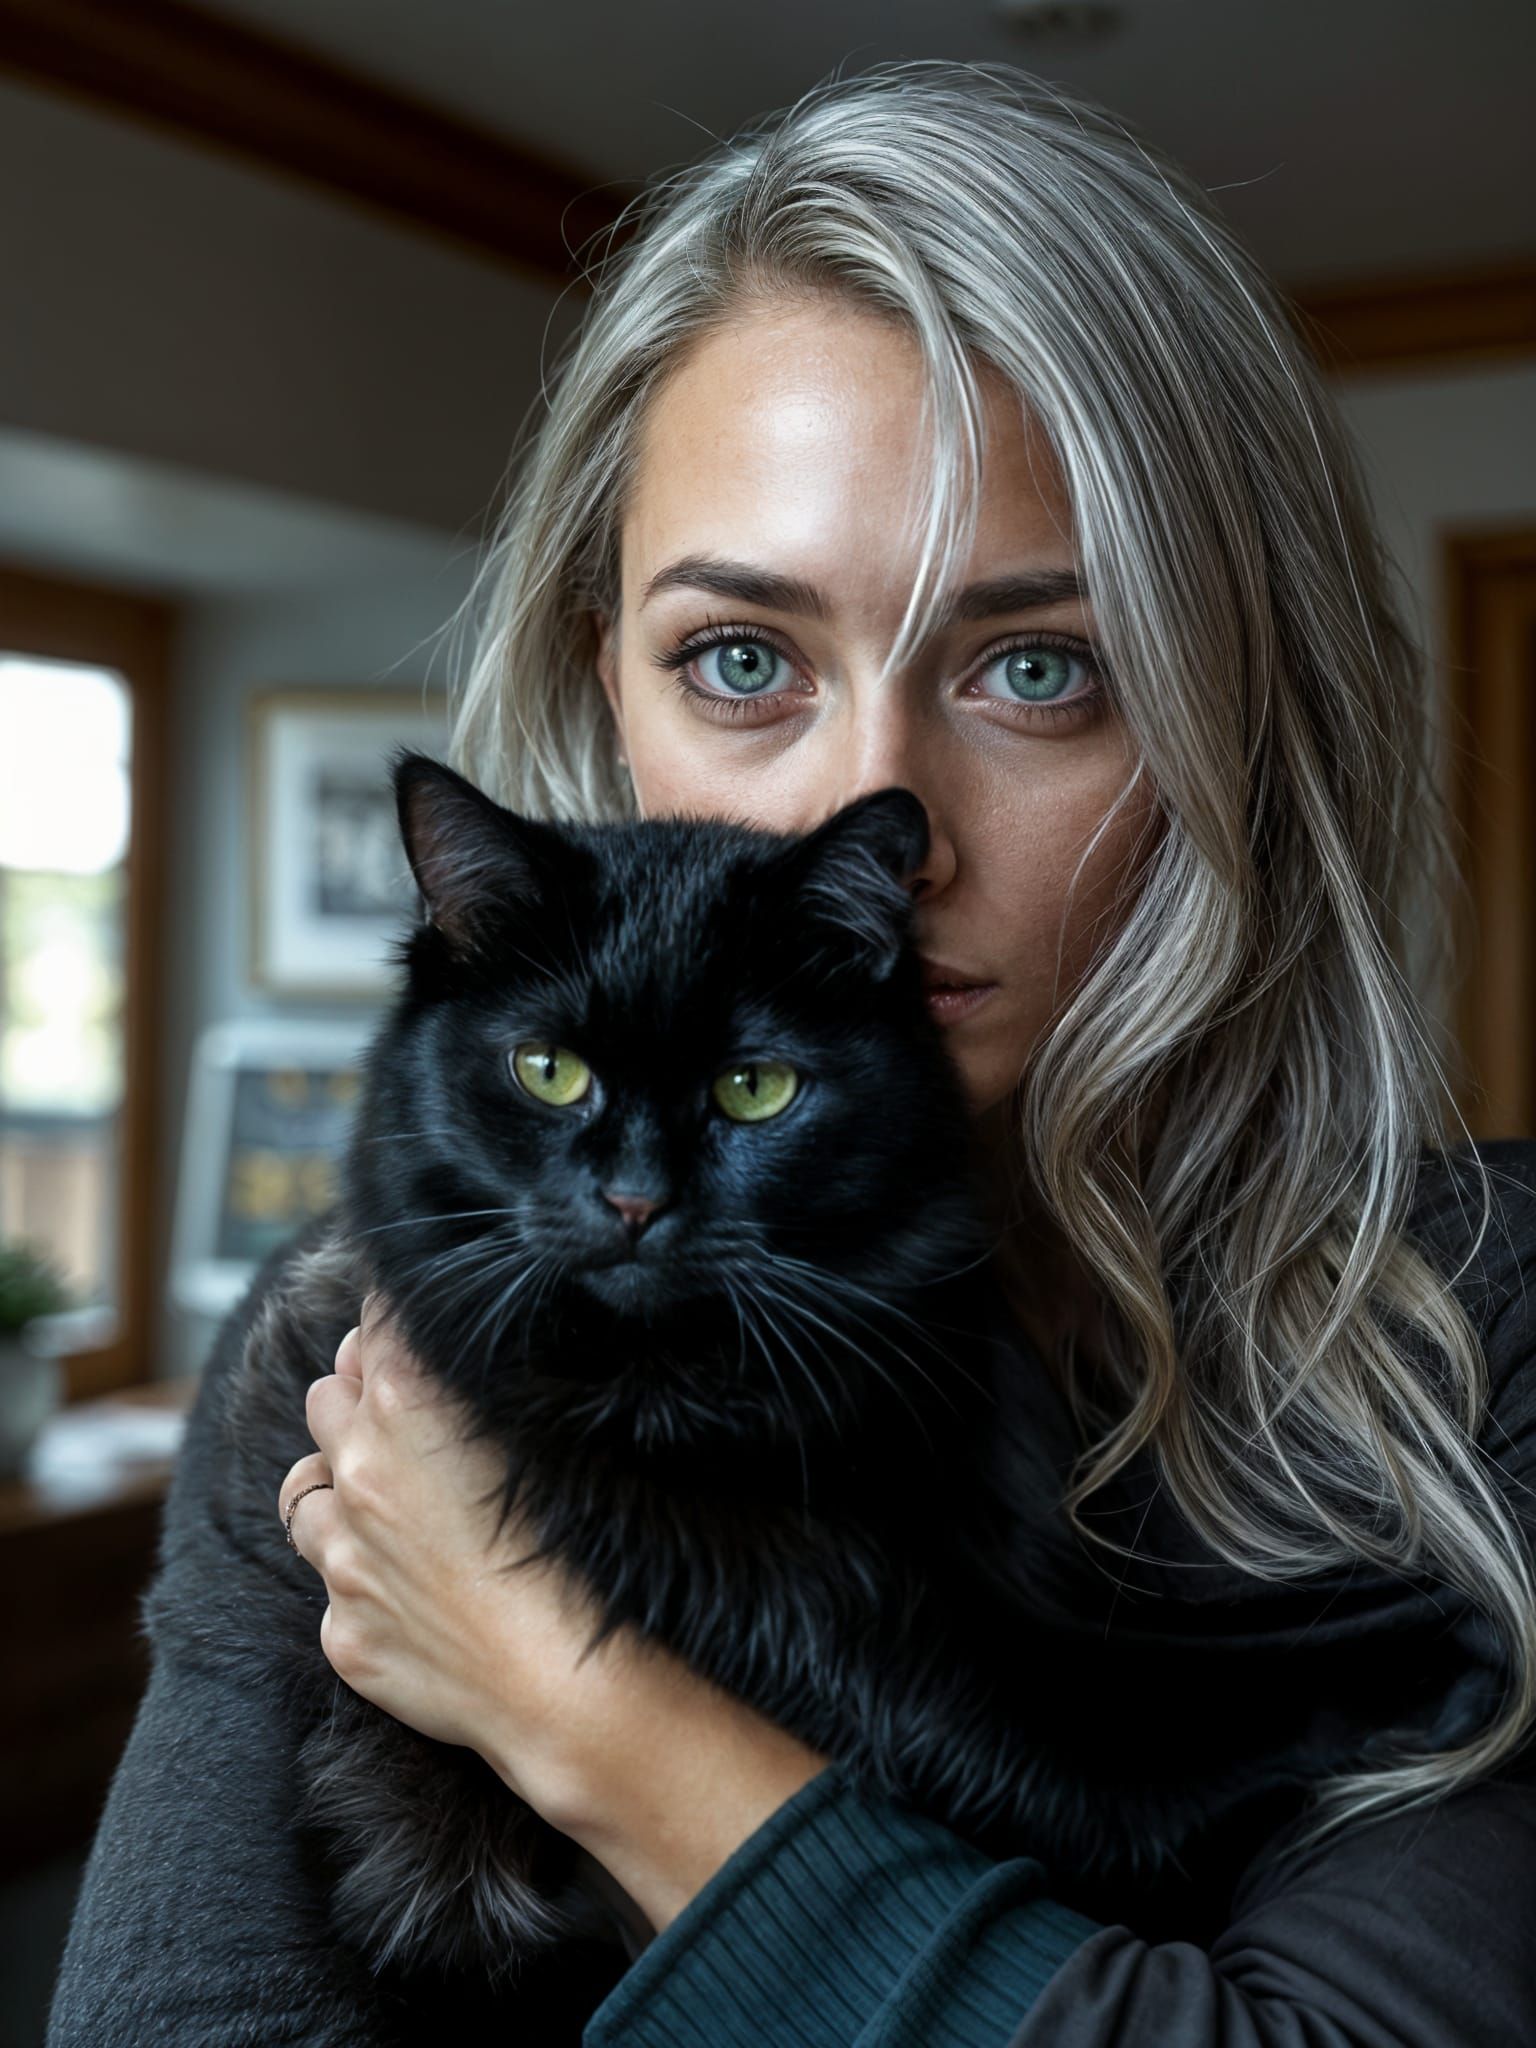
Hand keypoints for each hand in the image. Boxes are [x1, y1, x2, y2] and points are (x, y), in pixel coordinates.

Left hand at [277, 1297, 830, 1929]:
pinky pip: (330, 1586)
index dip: (397, 1317)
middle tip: (408, 1407)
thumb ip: (483, 1380)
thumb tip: (457, 1350)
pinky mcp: (344, 1632)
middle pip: (326, 1395)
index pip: (374, 1320)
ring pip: (302, 1490)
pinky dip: (359, 1576)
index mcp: (409, 1401)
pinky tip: (414, 1588)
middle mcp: (359, 1470)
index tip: (417, 1323)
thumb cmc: (589, 1550)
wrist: (573, 1687)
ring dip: (337, 1483)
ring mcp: (343, 1557)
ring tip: (385, 1496)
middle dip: (360, 1392)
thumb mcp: (548, 1428)